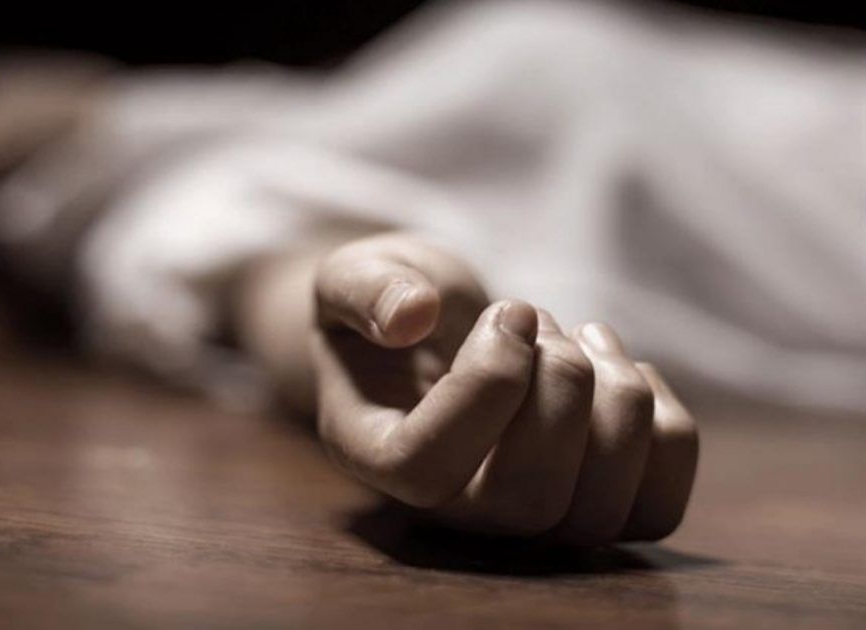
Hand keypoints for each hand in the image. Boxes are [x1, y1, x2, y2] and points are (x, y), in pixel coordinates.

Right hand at [312, 233, 697, 544]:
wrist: (430, 332)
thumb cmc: (386, 304)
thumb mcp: (353, 275)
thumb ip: (365, 289)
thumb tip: (411, 315)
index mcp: (377, 455)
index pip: (427, 469)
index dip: (484, 389)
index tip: (511, 312)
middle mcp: (451, 509)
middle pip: (526, 502)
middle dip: (562, 386)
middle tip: (538, 317)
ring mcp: (528, 520)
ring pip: (600, 511)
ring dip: (617, 397)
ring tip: (579, 336)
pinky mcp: (594, 510)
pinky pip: (657, 505)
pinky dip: (664, 426)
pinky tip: (619, 370)